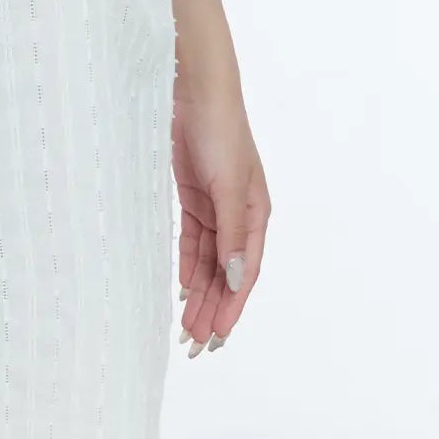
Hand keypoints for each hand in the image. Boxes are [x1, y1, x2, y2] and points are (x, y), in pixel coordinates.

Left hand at [170, 74, 269, 354]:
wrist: (196, 93)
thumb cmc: (221, 134)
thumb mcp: (229, 187)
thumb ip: (231, 236)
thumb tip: (237, 282)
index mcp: (256, 216)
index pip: (246, 273)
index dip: (233, 307)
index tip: (218, 338)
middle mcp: (239, 216)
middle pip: (227, 273)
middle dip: (213, 309)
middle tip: (196, 345)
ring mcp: (216, 207)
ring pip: (209, 263)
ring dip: (200, 294)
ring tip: (187, 328)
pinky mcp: (194, 198)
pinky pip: (193, 242)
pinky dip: (188, 266)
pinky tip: (182, 290)